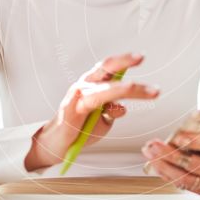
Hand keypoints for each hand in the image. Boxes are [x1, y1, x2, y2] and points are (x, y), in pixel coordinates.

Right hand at [25, 53, 159, 170]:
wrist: (59, 142)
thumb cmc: (80, 128)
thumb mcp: (103, 119)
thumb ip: (113, 110)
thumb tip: (122, 107)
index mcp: (94, 83)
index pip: (110, 66)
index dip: (124, 60)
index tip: (140, 56)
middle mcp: (86, 84)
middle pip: (107, 68)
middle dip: (124, 62)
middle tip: (140, 57)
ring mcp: (79, 95)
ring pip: (106, 88)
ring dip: (126, 89)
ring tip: (140, 88)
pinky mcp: (74, 108)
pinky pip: (95, 104)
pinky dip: (109, 107)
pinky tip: (119, 109)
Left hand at [140, 117, 199, 197]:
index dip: (195, 141)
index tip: (177, 136)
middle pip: (197, 165)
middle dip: (172, 155)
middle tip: (153, 145)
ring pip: (187, 179)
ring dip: (164, 167)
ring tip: (150, 153)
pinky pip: (184, 186)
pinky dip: (168, 175)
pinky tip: (155, 164)